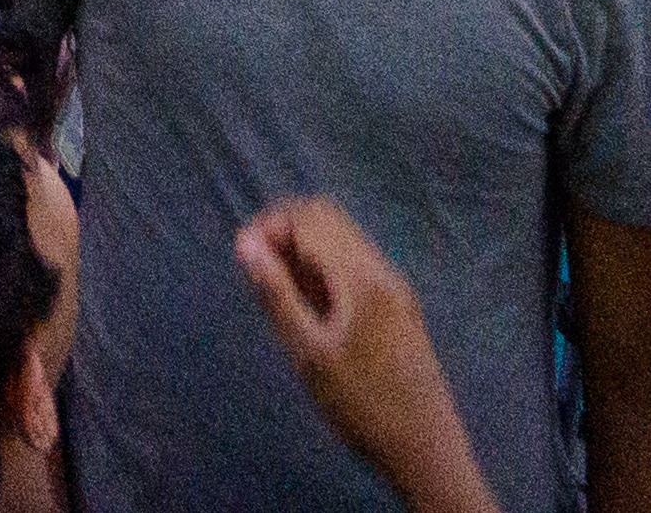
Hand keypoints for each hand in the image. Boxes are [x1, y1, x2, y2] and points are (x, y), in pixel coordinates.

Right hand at [237, 200, 488, 509]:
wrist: (427, 453)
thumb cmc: (361, 405)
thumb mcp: (308, 353)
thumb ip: (276, 293)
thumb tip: (246, 242)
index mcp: (363, 279)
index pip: (309, 217)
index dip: (269, 227)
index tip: (245, 261)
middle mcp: (384, 273)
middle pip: (328, 220)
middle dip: (285, 232)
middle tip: (260, 273)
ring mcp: (396, 291)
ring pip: (341, 242)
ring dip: (304, 252)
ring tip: (283, 296)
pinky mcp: (399, 309)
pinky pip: (355, 267)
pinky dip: (325, 271)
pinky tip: (313, 311)